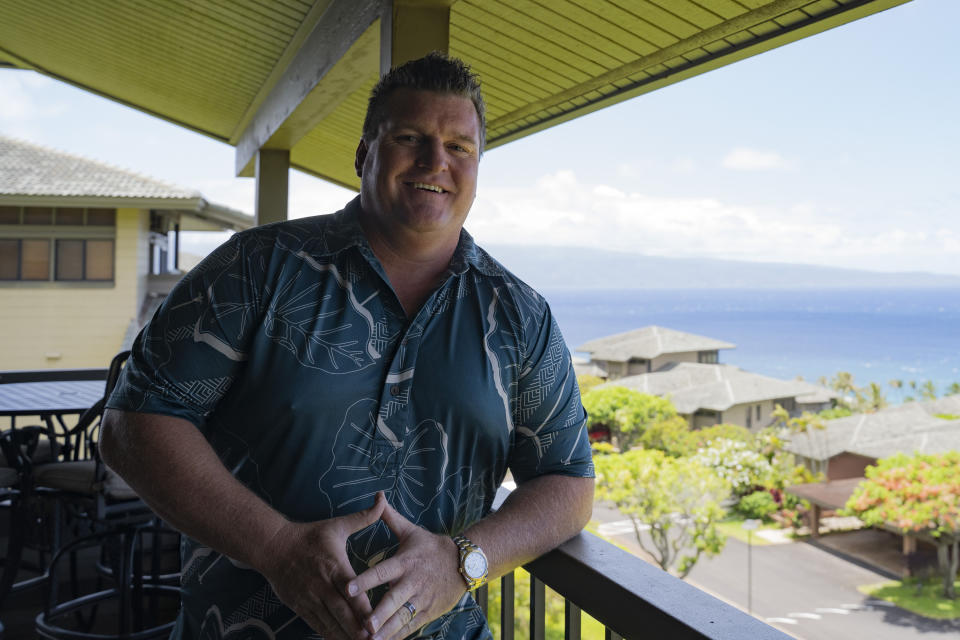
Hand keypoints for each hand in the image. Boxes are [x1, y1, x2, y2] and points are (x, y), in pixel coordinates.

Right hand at [258, 492, 386, 639]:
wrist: (273, 547)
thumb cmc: (309, 536)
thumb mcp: (337, 525)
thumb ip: (363, 517)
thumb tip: (382, 500)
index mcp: (335, 568)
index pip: (352, 594)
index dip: (364, 611)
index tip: (376, 624)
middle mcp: (323, 587)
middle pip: (342, 614)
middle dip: (358, 631)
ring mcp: (311, 599)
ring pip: (331, 624)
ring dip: (346, 637)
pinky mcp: (301, 607)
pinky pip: (318, 625)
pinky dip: (330, 636)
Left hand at [347, 501, 466, 639]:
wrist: (465, 563)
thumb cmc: (431, 547)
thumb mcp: (411, 531)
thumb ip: (390, 518)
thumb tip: (377, 496)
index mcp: (405, 562)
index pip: (382, 571)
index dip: (365, 580)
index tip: (348, 588)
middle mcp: (412, 583)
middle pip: (393, 600)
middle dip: (378, 614)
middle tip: (363, 625)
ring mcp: (421, 600)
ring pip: (402, 618)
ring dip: (387, 631)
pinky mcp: (428, 613)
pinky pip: (411, 628)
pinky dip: (398, 637)